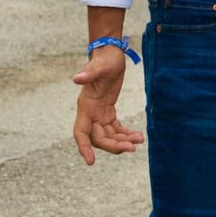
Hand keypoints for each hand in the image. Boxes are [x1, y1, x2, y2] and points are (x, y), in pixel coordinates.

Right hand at [71, 46, 144, 164]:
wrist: (111, 54)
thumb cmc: (104, 60)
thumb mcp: (99, 66)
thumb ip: (89, 73)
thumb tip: (76, 78)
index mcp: (85, 106)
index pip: (80, 132)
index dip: (84, 147)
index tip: (90, 162)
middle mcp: (90, 113)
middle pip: (99, 138)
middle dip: (114, 145)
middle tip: (132, 148)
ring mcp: (98, 114)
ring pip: (108, 135)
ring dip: (122, 141)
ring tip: (139, 140)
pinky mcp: (108, 111)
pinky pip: (115, 129)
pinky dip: (125, 134)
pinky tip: (137, 136)